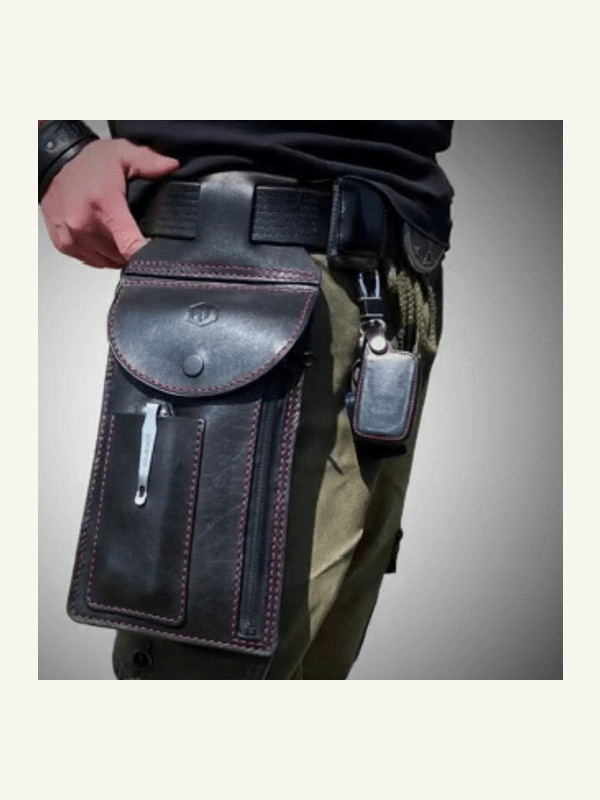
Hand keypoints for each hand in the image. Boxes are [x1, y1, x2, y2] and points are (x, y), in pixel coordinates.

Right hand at [40, 138, 178, 268]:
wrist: (53, 163)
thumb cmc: (88, 163)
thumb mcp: (123, 153)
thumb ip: (149, 162)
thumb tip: (172, 167)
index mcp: (104, 205)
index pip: (129, 245)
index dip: (146, 256)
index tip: (159, 258)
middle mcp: (85, 224)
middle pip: (121, 257)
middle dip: (133, 250)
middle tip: (136, 233)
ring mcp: (73, 236)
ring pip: (108, 262)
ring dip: (117, 254)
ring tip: (119, 234)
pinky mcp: (64, 244)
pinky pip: (92, 261)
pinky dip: (101, 254)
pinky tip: (104, 237)